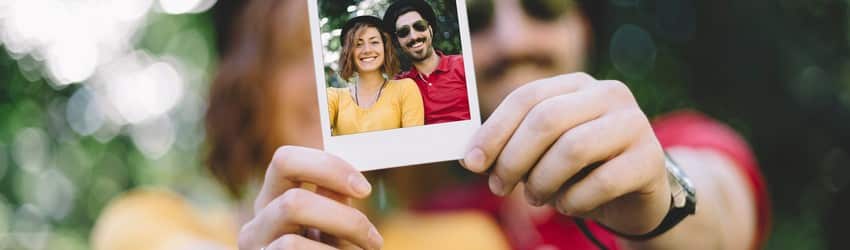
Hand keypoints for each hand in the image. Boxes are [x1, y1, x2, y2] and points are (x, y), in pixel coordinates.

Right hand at [238, 146, 382, 249]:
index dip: (327, 166)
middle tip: (374, 239)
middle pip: (292, 203)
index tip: (364, 190)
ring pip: (291, 244)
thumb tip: (352, 182)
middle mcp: (256, 226)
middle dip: (344, 220)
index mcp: (272, 199)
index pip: (284, 160)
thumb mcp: (330, 226)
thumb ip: (334, 202)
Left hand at [461, 73, 670, 234]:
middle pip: (546, 120)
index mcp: (577, 84)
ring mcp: (634, 123)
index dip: (494, 130)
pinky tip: (568, 205)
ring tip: (536, 197)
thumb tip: (472, 157)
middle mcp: (608, 94)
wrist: (635, 195)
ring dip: (543, 181)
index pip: (527, 97)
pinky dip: (575, 201)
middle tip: (499, 187)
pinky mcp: (649, 159)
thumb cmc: (580, 170)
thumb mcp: (544, 151)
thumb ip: (513, 145)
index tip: (472, 163)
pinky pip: (601, 182)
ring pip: (572, 149)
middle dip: (514, 159)